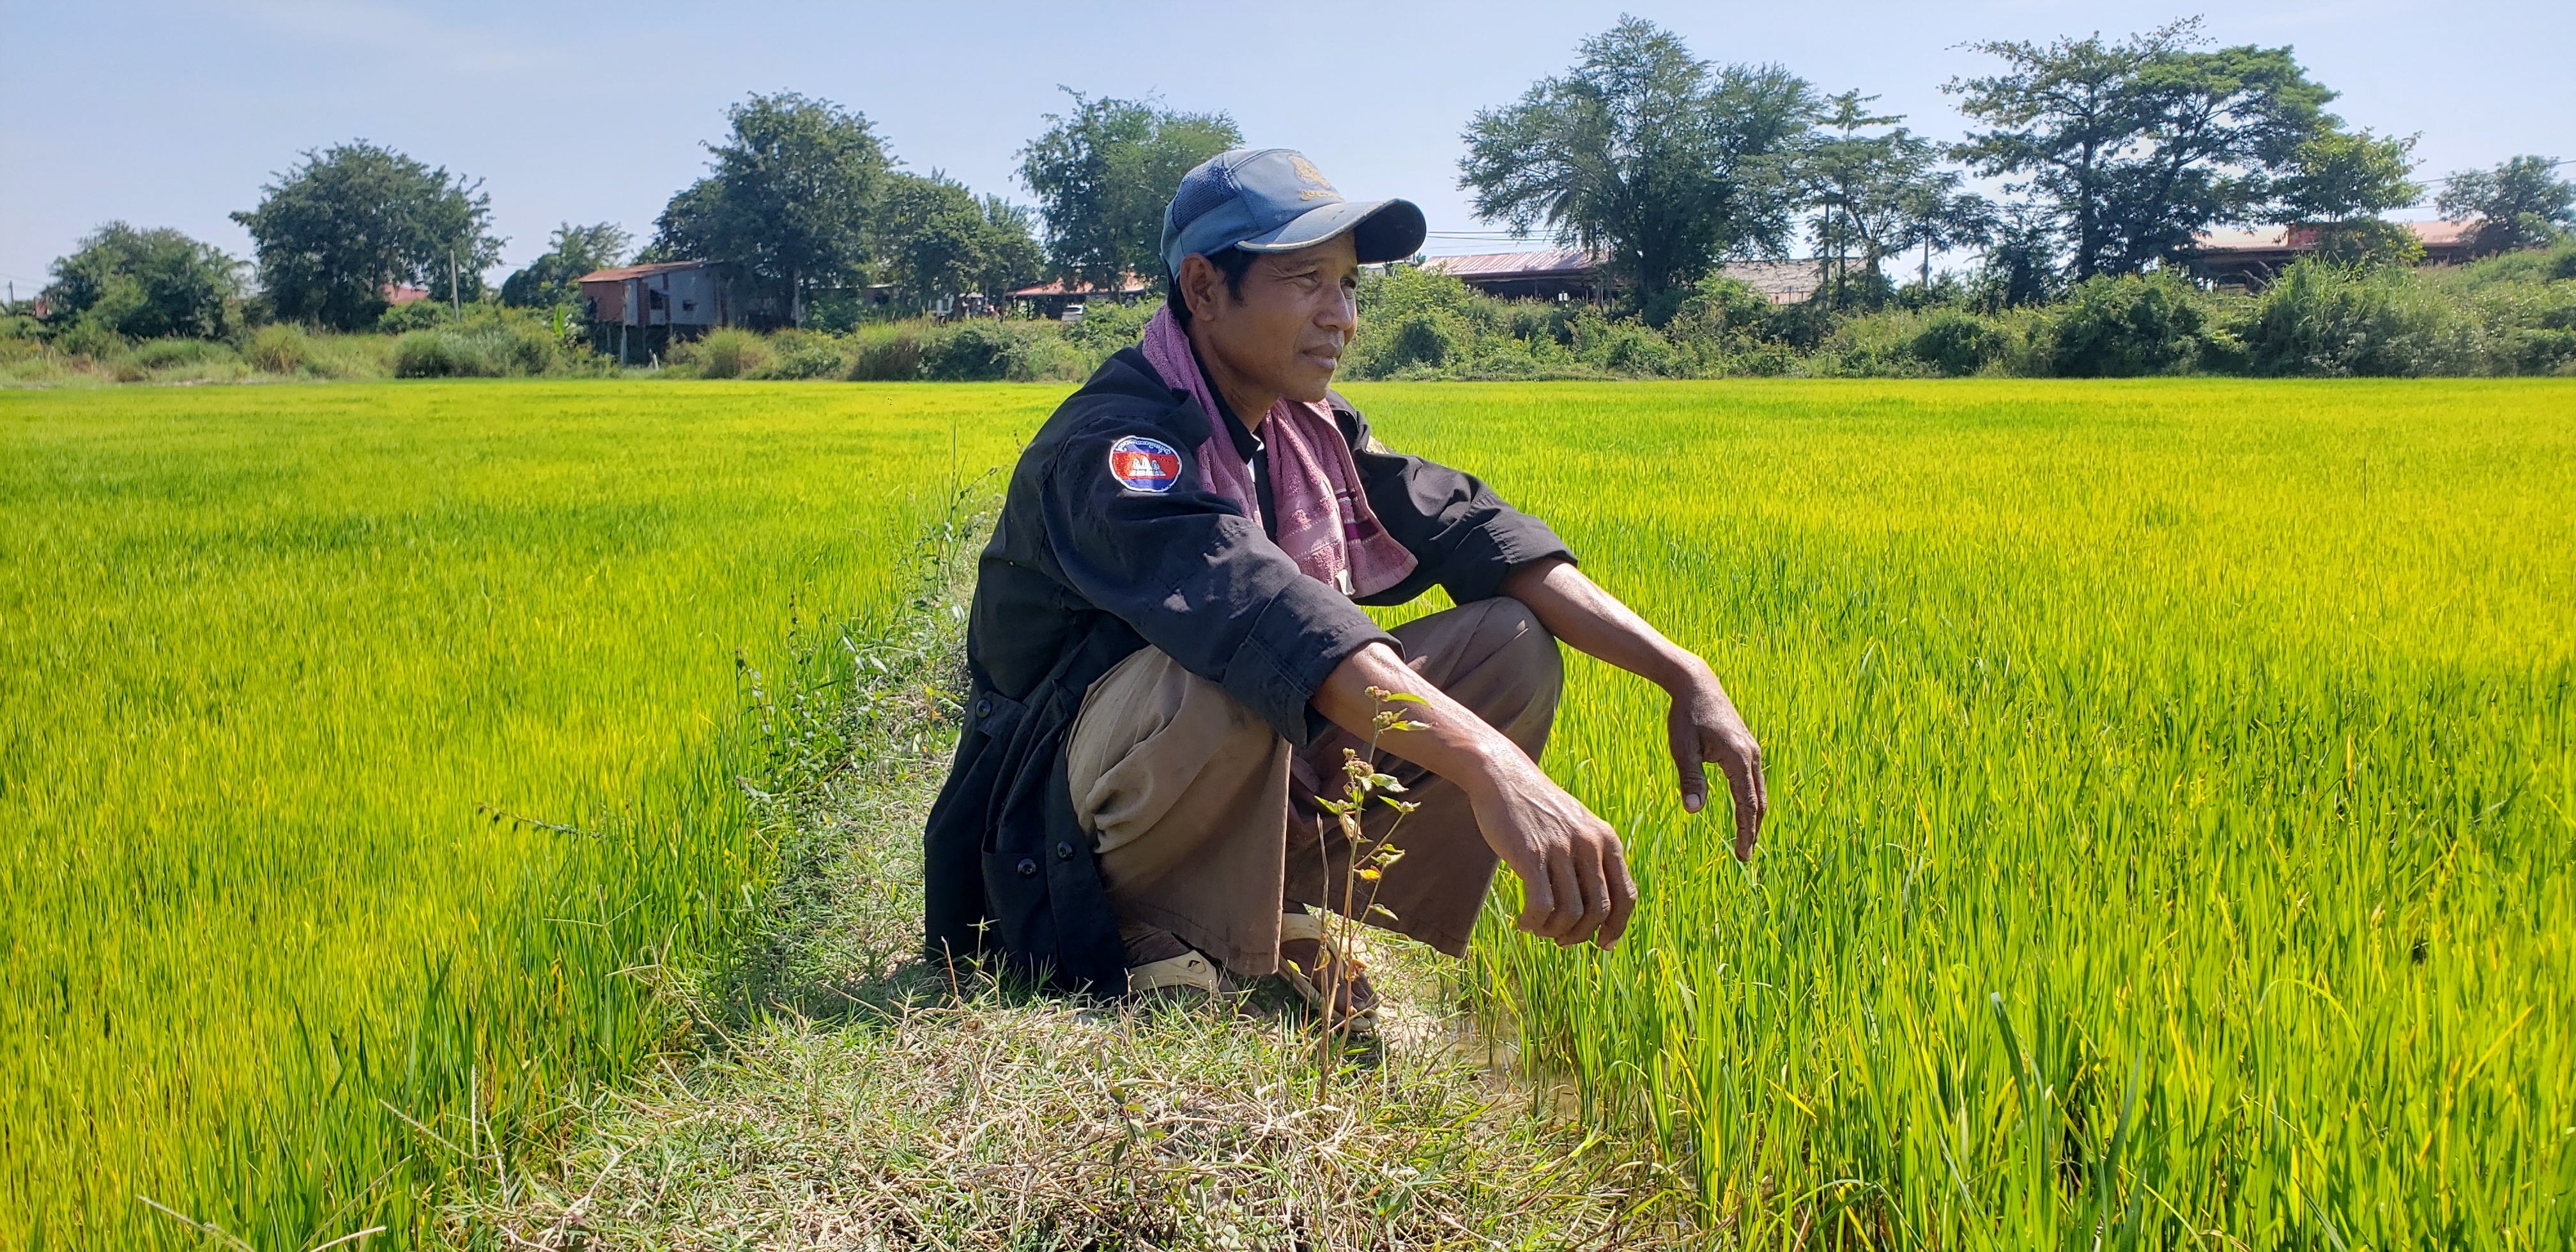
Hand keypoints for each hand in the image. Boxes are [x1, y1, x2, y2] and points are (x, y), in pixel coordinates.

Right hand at [1464, 755, 1637, 948]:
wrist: (1503, 777)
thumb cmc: (1539, 809)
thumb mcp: (1577, 828)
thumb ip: (1591, 861)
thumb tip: (1599, 913)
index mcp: (1607, 840)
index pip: (1626, 896)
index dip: (1617, 928)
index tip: (1603, 945)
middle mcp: (1590, 844)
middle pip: (1599, 911)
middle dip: (1581, 935)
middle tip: (1561, 941)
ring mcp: (1561, 849)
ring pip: (1571, 913)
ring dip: (1554, 931)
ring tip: (1539, 929)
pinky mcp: (1531, 854)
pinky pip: (1542, 905)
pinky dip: (1534, 922)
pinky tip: (1523, 921)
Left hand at [1667, 661, 1765, 859]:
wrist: (1696, 684)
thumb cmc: (1685, 716)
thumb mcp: (1682, 748)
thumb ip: (1690, 779)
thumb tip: (1694, 811)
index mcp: (1737, 758)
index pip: (1747, 804)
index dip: (1746, 831)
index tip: (1742, 854)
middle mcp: (1751, 755)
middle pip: (1759, 801)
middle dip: (1754, 829)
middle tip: (1745, 855)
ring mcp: (1752, 750)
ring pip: (1759, 790)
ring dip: (1754, 816)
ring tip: (1746, 838)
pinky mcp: (1747, 746)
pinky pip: (1754, 779)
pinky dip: (1752, 799)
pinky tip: (1743, 809)